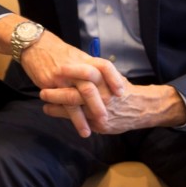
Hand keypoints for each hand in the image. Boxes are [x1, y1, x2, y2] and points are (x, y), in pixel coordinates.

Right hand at [19, 35, 122, 136]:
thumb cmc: (59, 53)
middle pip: (90, 87)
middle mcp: (74, 68)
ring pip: (74, 99)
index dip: (113, 79)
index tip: (120, 93)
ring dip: (81, 118)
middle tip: (105, 120)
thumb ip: (90, 69)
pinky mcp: (49, 84)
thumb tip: (103, 82)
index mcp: (85, 60)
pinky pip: (60, 102)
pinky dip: (65, 115)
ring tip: (87, 132)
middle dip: (97, 106)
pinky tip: (68, 124)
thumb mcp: (77, 56)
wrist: (36, 45)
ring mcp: (62, 77)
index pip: (104, 67)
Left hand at [39, 63, 185, 134]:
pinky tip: (50, 110)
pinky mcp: (99, 124)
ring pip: (74, 108)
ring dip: (56, 104)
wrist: (141, 108)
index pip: (87, 73)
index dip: (70, 72)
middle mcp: (103, 96)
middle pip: (75, 93)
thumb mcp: (111, 74)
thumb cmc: (122, 89)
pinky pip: (78, 120)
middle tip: (43, 88)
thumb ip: (96, 70)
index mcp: (105, 80)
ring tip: (43, 101)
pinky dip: (61, 115)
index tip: (56, 69)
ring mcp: (100, 112)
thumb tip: (77, 62)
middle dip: (57, 92)